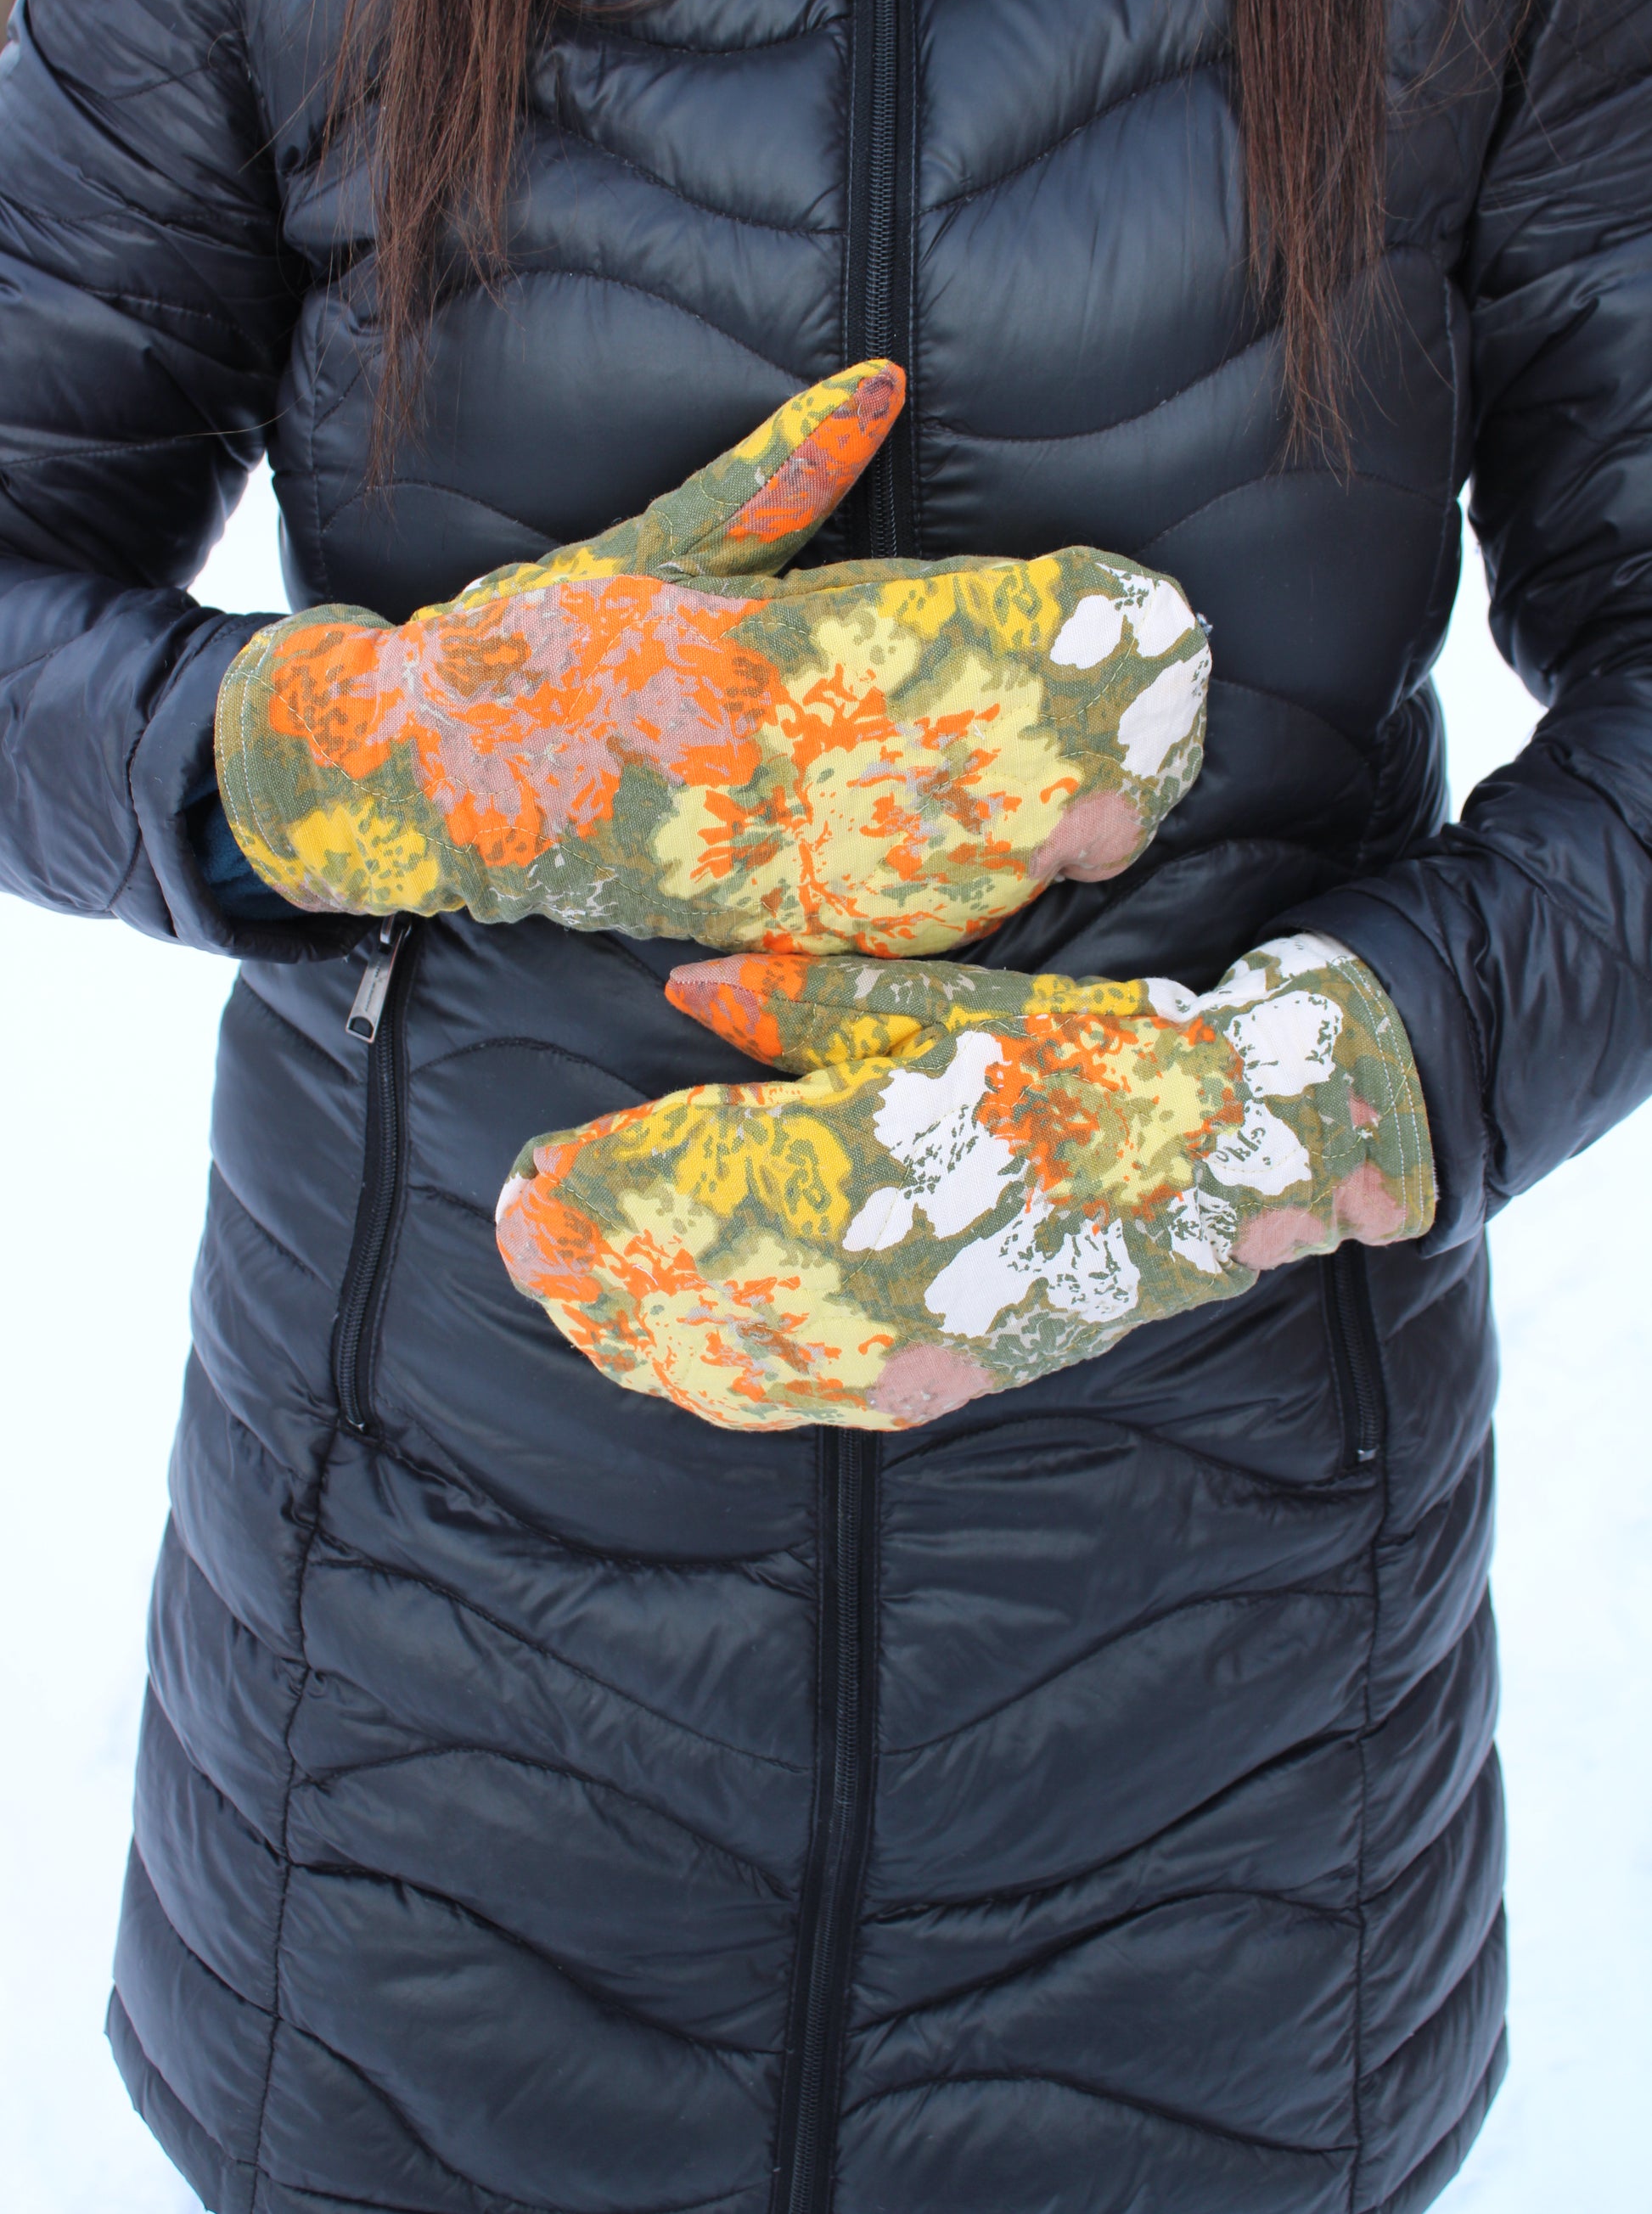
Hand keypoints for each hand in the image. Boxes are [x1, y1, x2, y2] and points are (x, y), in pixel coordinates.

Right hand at [213, 363, 1209, 953]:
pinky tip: (1020, 898)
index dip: (1032, 632)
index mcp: (749, 644)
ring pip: (914, 844)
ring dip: (1031, 836)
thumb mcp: (656, 540)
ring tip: (1131, 819)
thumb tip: (881, 383)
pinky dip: (938, 911)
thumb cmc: (532, 642)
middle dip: (1062, 745)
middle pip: (942, 748)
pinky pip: (848, 918)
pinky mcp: (724, 907)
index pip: (921, 632)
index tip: (1121, 613)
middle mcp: (760, 748)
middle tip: (1172, 733)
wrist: (415, 773)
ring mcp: (744, 838)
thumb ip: (773, 474)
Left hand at [495, 937, 1435, 1430]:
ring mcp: (921, 1338)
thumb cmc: (1086, 1053)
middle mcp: (898, 1263)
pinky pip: (806, 1397)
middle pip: (705, 1279)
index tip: (528, 1179)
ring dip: (637, 1329)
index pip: (710, 1185)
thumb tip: (682, 993)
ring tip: (561, 1296)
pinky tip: (655, 1360)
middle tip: (514, 1236)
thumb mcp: (950, 1003)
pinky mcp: (941, 1375)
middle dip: (597, 1264)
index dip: (607, 1193)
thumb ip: (807, 1009)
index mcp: (895, 1150)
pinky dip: (717, 1380)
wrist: (1228, 1160)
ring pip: (742, 1355)